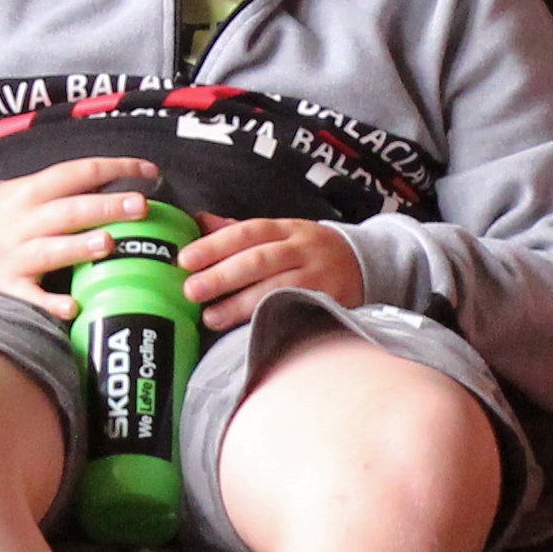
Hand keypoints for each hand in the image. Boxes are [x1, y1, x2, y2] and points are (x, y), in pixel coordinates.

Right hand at [0, 156, 163, 306]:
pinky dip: (50, 304)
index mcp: (32, 192)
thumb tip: (127, 184)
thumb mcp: (30, 194)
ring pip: (50, 250)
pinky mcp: (7, 288)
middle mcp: (23, 222)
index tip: (149, 171)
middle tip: (140, 206)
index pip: (76, 173)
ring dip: (79, 247)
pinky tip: (74, 307)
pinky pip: (30, 298)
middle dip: (105, 207)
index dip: (114, 168)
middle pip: (69, 211)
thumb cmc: (8, 218)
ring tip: (108, 244)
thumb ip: (70, 191)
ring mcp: (14, 255)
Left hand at [175, 212, 362, 332]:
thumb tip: (196, 222)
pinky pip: (298, 308)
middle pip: (259, 259)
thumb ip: (238, 231)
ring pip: (277, 287)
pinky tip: (247, 329)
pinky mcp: (330, 301)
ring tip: (211, 317)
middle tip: (191, 290)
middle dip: (222, 275)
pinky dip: (272, 317)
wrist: (367, 263)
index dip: (215, 245)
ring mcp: (319, 275)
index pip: (246, 232)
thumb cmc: (310, 251)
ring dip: (240, 304)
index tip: (185, 259)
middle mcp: (302, 248)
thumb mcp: (280, 232)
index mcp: (286, 228)